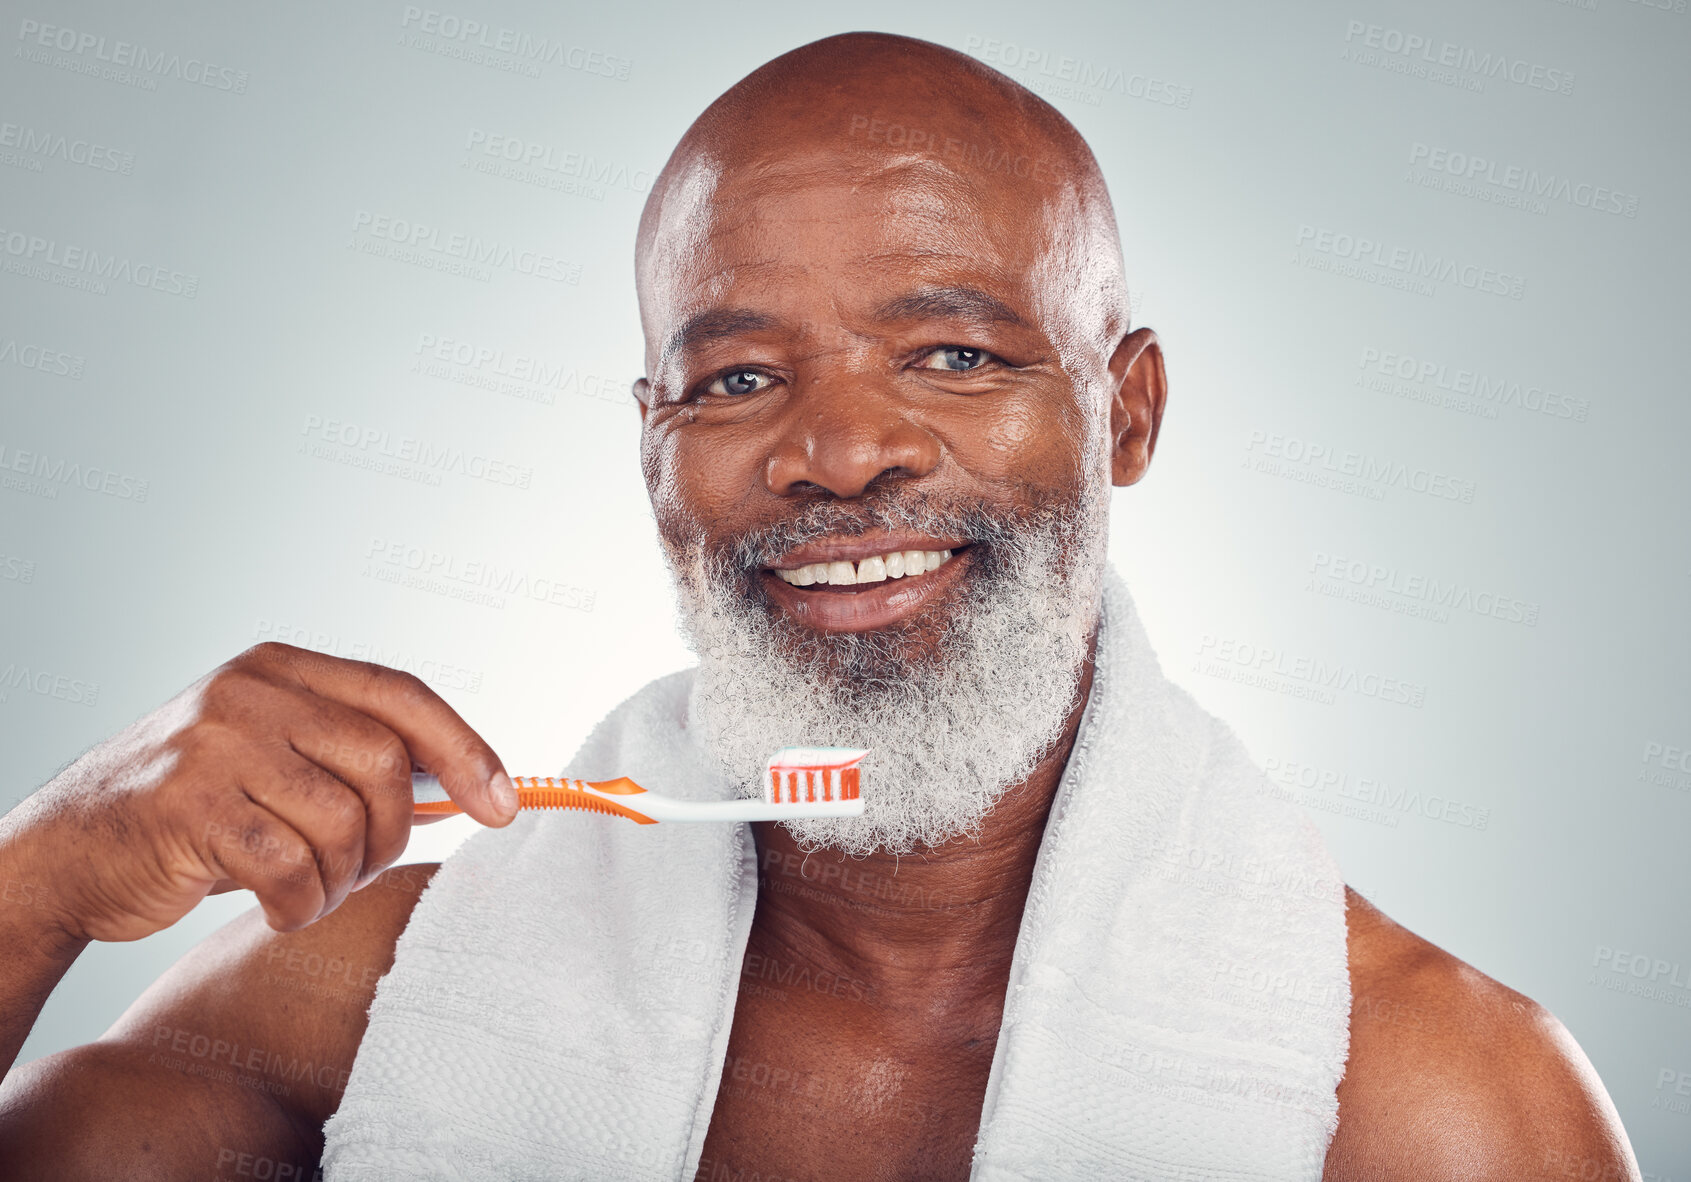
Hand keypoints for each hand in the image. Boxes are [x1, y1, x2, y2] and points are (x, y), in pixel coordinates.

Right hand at [3, 643, 515, 942]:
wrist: (66, 853)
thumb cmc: (192, 813)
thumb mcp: (273, 760)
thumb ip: (353, 759)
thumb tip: (467, 789)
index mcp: (281, 668)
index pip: (401, 694)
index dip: (465, 749)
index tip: (503, 805)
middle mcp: (251, 692)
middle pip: (385, 763)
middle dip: (392, 835)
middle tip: (361, 870)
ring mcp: (216, 744)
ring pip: (342, 821)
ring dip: (340, 879)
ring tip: (308, 892)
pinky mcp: (189, 807)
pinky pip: (289, 867)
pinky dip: (298, 904)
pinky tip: (277, 907)